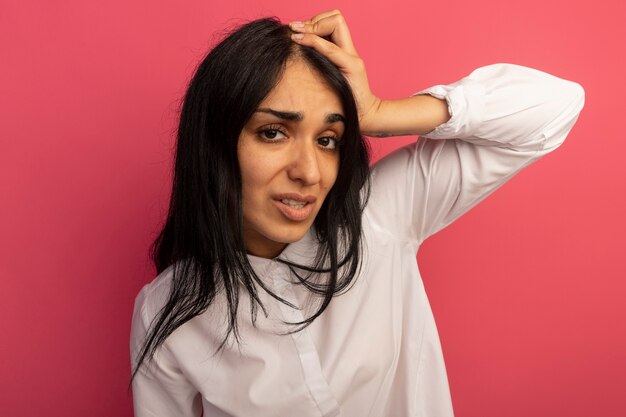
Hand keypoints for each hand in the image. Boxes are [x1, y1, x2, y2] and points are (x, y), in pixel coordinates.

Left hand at [289, 10, 381, 134]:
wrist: (366, 117)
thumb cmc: (343, 104)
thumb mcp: (328, 81)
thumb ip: (318, 66)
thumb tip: (294, 55)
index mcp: (345, 52)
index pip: (333, 22)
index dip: (313, 22)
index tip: (294, 31)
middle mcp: (350, 51)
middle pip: (336, 17)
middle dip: (313, 21)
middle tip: (295, 30)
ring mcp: (352, 57)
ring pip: (336, 23)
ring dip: (313, 26)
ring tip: (296, 34)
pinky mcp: (352, 66)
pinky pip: (331, 48)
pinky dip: (314, 41)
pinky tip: (298, 40)